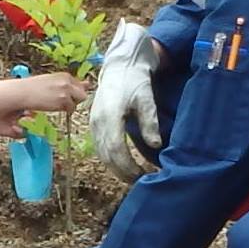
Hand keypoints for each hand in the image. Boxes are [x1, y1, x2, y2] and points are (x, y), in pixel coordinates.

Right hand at [89, 21, 166, 180]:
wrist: (120, 64)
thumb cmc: (135, 80)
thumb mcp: (146, 98)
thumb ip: (150, 122)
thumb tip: (155, 145)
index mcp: (109, 115)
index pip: (116, 149)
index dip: (128, 166)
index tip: (143, 176)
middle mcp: (97, 121)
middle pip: (106, 156)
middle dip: (122, 172)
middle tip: (139, 182)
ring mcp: (93, 123)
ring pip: (101, 153)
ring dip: (115, 168)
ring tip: (132, 177)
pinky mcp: (94, 123)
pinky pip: (99, 147)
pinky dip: (110, 159)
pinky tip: (122, 165)